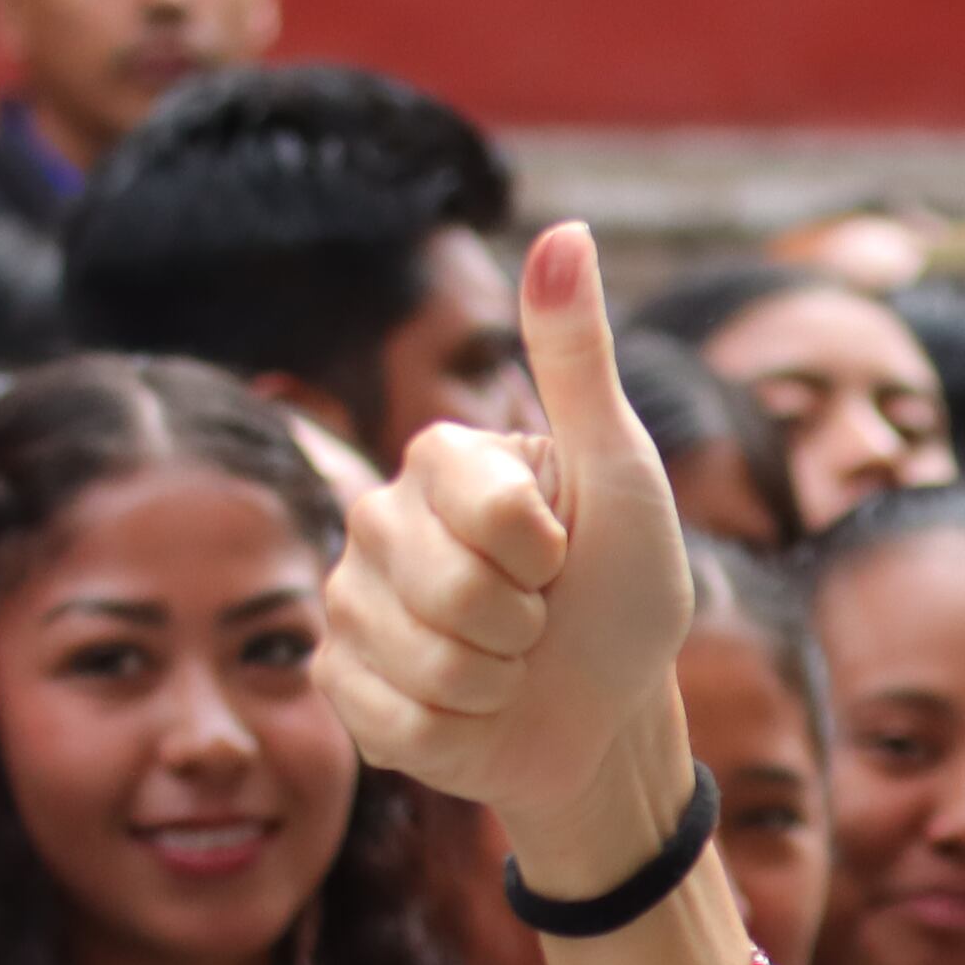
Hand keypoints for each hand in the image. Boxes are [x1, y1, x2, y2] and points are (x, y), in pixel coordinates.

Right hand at [325, 225, 697, 872]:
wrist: (605, 717)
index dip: (547, 552)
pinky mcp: (339, 685)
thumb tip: (567, 231)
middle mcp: (376, 518)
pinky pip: (395, 721)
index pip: (487, 509)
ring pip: (424, 662)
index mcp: (438, 458)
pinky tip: (470, 712)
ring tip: (508, 667)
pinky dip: (457, 733)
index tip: (563, 555)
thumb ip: (579, 362)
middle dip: (523, 627)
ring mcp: (348, 603)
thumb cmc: (623, 593)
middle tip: (538, 622)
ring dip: (494, 685)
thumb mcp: (624, 478)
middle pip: (452, 591)